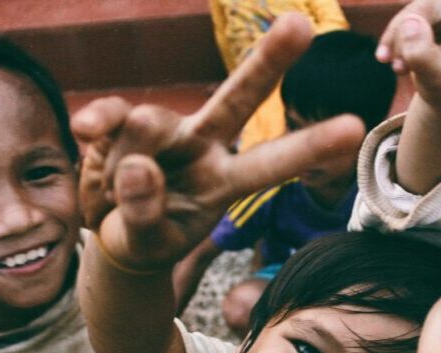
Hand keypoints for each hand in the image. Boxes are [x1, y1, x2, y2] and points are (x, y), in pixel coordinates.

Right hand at [71, 13, 365, 271]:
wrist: (111, 233)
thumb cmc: (146, 237)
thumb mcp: (148, 240)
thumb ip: (145, 212)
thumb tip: (139, 164)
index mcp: (227, 181)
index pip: (272, 162)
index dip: (310, 145)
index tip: (354, 127)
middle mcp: (204, 146)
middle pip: (238, 98)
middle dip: (267, 62)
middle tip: (300, 25)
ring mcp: (167, 131)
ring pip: (151, 122)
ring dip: (128, 155)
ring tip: (116, 186)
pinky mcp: (124, 123)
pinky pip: (112, 115)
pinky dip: (99, 124)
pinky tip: (86, 132)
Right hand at [375, 0, 440, 113]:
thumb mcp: (440, 83)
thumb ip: (425, 56)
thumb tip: (409, 23)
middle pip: (437, 2)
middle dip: (411, 28)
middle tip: (397, 64)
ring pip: (418, 6)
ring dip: (399, 36)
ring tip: (397, 67)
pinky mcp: (435, 10)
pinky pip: (408, 14)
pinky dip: (395, 37)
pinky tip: (388, 59)